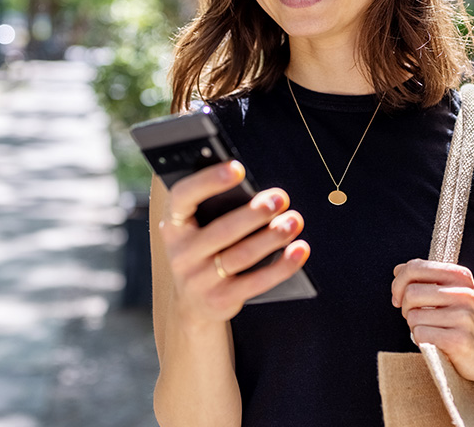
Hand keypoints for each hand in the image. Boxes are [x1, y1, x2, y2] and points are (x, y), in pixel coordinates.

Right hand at [159, 161, 308, 322]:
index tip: (238, 168)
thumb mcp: (200, 229)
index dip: (208, 181)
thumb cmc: (206, 250)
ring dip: (273, 236)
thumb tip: (262, 192)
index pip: (183, 197)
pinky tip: (300, 249)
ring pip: (242, 255)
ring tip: (294, 220)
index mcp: (173, 226)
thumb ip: (218, 208)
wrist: (193, 305)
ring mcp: (198, 280)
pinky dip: (282, 265)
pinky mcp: (220, 300)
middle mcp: (181, 254)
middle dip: (254, 213)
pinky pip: (257, 282)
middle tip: (280, 198)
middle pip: (222, 230)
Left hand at [390, 260, 473, 382]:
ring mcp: (464, 316)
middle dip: (405, 308)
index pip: (415, 267)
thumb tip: (398, 269)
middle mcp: (464, 293)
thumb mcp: (449, 293)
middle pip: (411, 293)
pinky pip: (420, 334)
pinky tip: (435, 342)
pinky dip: (421, 340)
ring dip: (414, 327)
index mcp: (460, 276)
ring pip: (413, 316)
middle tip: (416, 317)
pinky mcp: (459, 340)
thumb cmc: (461, 322)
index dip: (398, 284)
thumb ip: (425, 279)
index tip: (399, 298)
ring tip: (430, 330)